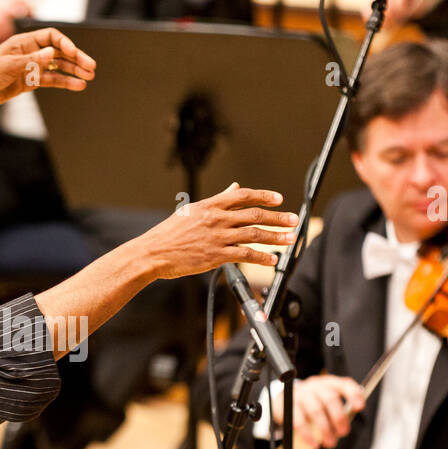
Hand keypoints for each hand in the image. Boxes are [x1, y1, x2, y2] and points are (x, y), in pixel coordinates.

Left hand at [0, 27, 95, 110]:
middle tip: (91, 67)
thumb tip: (53, 53)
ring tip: (89, 77)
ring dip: (73, 72)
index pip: (51, 37)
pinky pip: (50, 81)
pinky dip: (64, 83)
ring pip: (57, 68)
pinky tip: (77, 86)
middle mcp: (30, 52)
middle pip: (58, 52)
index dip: (65, 44)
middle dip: (76, 59)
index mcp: (24, 42)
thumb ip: (33, 60)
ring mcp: (30, 67)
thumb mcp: (9, 65)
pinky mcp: (29, 81)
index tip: (75, 54)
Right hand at [141, 182, 296, 278]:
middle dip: (278, 217)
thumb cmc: (169, 233)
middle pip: (254, 214)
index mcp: (210, 205)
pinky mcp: (216, 255)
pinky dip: (261, 257)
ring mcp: (217, 237)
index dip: (264, 196)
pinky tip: (272, 259)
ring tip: (289, 239)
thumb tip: (233, 188)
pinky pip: (245, 255)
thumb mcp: (192, 211)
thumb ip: (217, 200)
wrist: (153, 253)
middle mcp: (216, 218)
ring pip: (254, 234)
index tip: (278, 199)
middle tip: (294, 220)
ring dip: (275, 237)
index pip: (243, 195)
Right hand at [273, 375, 364, 448]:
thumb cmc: (312, 403)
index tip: (359, 407)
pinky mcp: (288, 406)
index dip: (352, 394)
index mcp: (328, 383)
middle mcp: (314, 386)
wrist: (285, 400)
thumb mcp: (326, 401)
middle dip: (339, 418)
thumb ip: (339, 409)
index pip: (343, 384)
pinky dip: (308, 435)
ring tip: (330, 442)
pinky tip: (314, 444)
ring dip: (325, 429)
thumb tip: (346, 426)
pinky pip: (299, 422)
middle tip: (343, 433)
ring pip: (315, 410)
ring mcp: (300, 394)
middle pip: (330, 398)